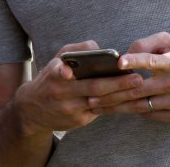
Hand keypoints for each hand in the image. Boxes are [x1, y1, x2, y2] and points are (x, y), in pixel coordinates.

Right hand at [13, 41, 145, 134]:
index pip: (61, 72)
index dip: (65, 71)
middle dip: (117, 84)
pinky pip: (100, 112)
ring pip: (100, 102)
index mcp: (54, 75)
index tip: (85, 67)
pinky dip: (115, 105)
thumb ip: (76, 50)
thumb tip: (98, 47)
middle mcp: (62, 94)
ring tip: (138, 88)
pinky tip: (131, 99)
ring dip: (121, 96)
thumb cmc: (50, 79)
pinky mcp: (78, 121)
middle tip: (137, 78)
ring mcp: (71, 110)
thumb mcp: (56, 60)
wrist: (31, 111)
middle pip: (93, 89)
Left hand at [91, 32, 169, 122]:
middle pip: (138, 90)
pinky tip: (118, 109)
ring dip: (116, 106)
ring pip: (140, 106)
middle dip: (112, 93)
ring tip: (97, 105)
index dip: (134, 61)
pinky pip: (149, 115)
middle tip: (91, 94)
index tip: (118, 62)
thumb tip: (125, 55)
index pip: (151, 60)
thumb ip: (146, 43)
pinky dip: (134, 111)